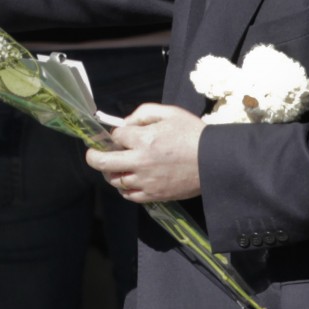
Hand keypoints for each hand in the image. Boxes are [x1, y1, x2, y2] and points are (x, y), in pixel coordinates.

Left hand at [85, 103, 204, 202]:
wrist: (215, 161)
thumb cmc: (194, 134)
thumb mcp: (171, 113)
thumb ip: (144, 113)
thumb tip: (125, 123)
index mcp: (144, 140)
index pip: (116, 137)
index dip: (116, 134)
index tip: (120, 135)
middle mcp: (140, 162)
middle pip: (101, 162)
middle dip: (93, 156)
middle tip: (93, 153)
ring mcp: (145, 181)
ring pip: (114, 180)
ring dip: (111, 172)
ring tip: (117, 166)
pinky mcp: (152, 195)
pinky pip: (128, 195)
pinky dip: (124, 188)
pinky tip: (129, 180)